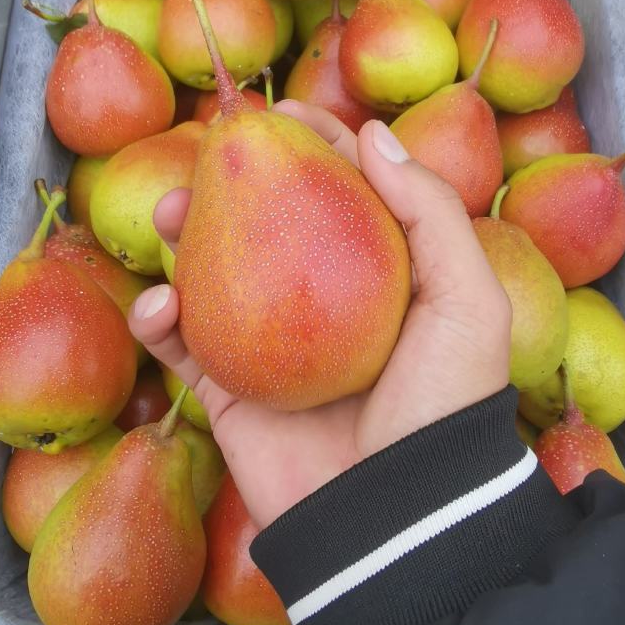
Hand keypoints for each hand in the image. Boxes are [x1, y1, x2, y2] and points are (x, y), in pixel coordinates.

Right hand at [129, 104, 510, 529]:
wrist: (396, 514)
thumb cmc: (443, 404)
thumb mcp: (466, 300)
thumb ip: (430, 211)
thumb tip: (375, 135)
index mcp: (383, 280)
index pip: (348, 193)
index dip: (320, 144)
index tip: (285, 110)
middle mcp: (325, 305)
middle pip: (271, 222)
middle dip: (237, 182)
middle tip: (214, 154)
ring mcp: (274, 346)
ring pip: (214, 272)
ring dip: (183, 234)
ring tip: (169, 212)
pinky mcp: (231, 392)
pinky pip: (180, 344)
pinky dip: (157, 316)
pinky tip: (157, 301)